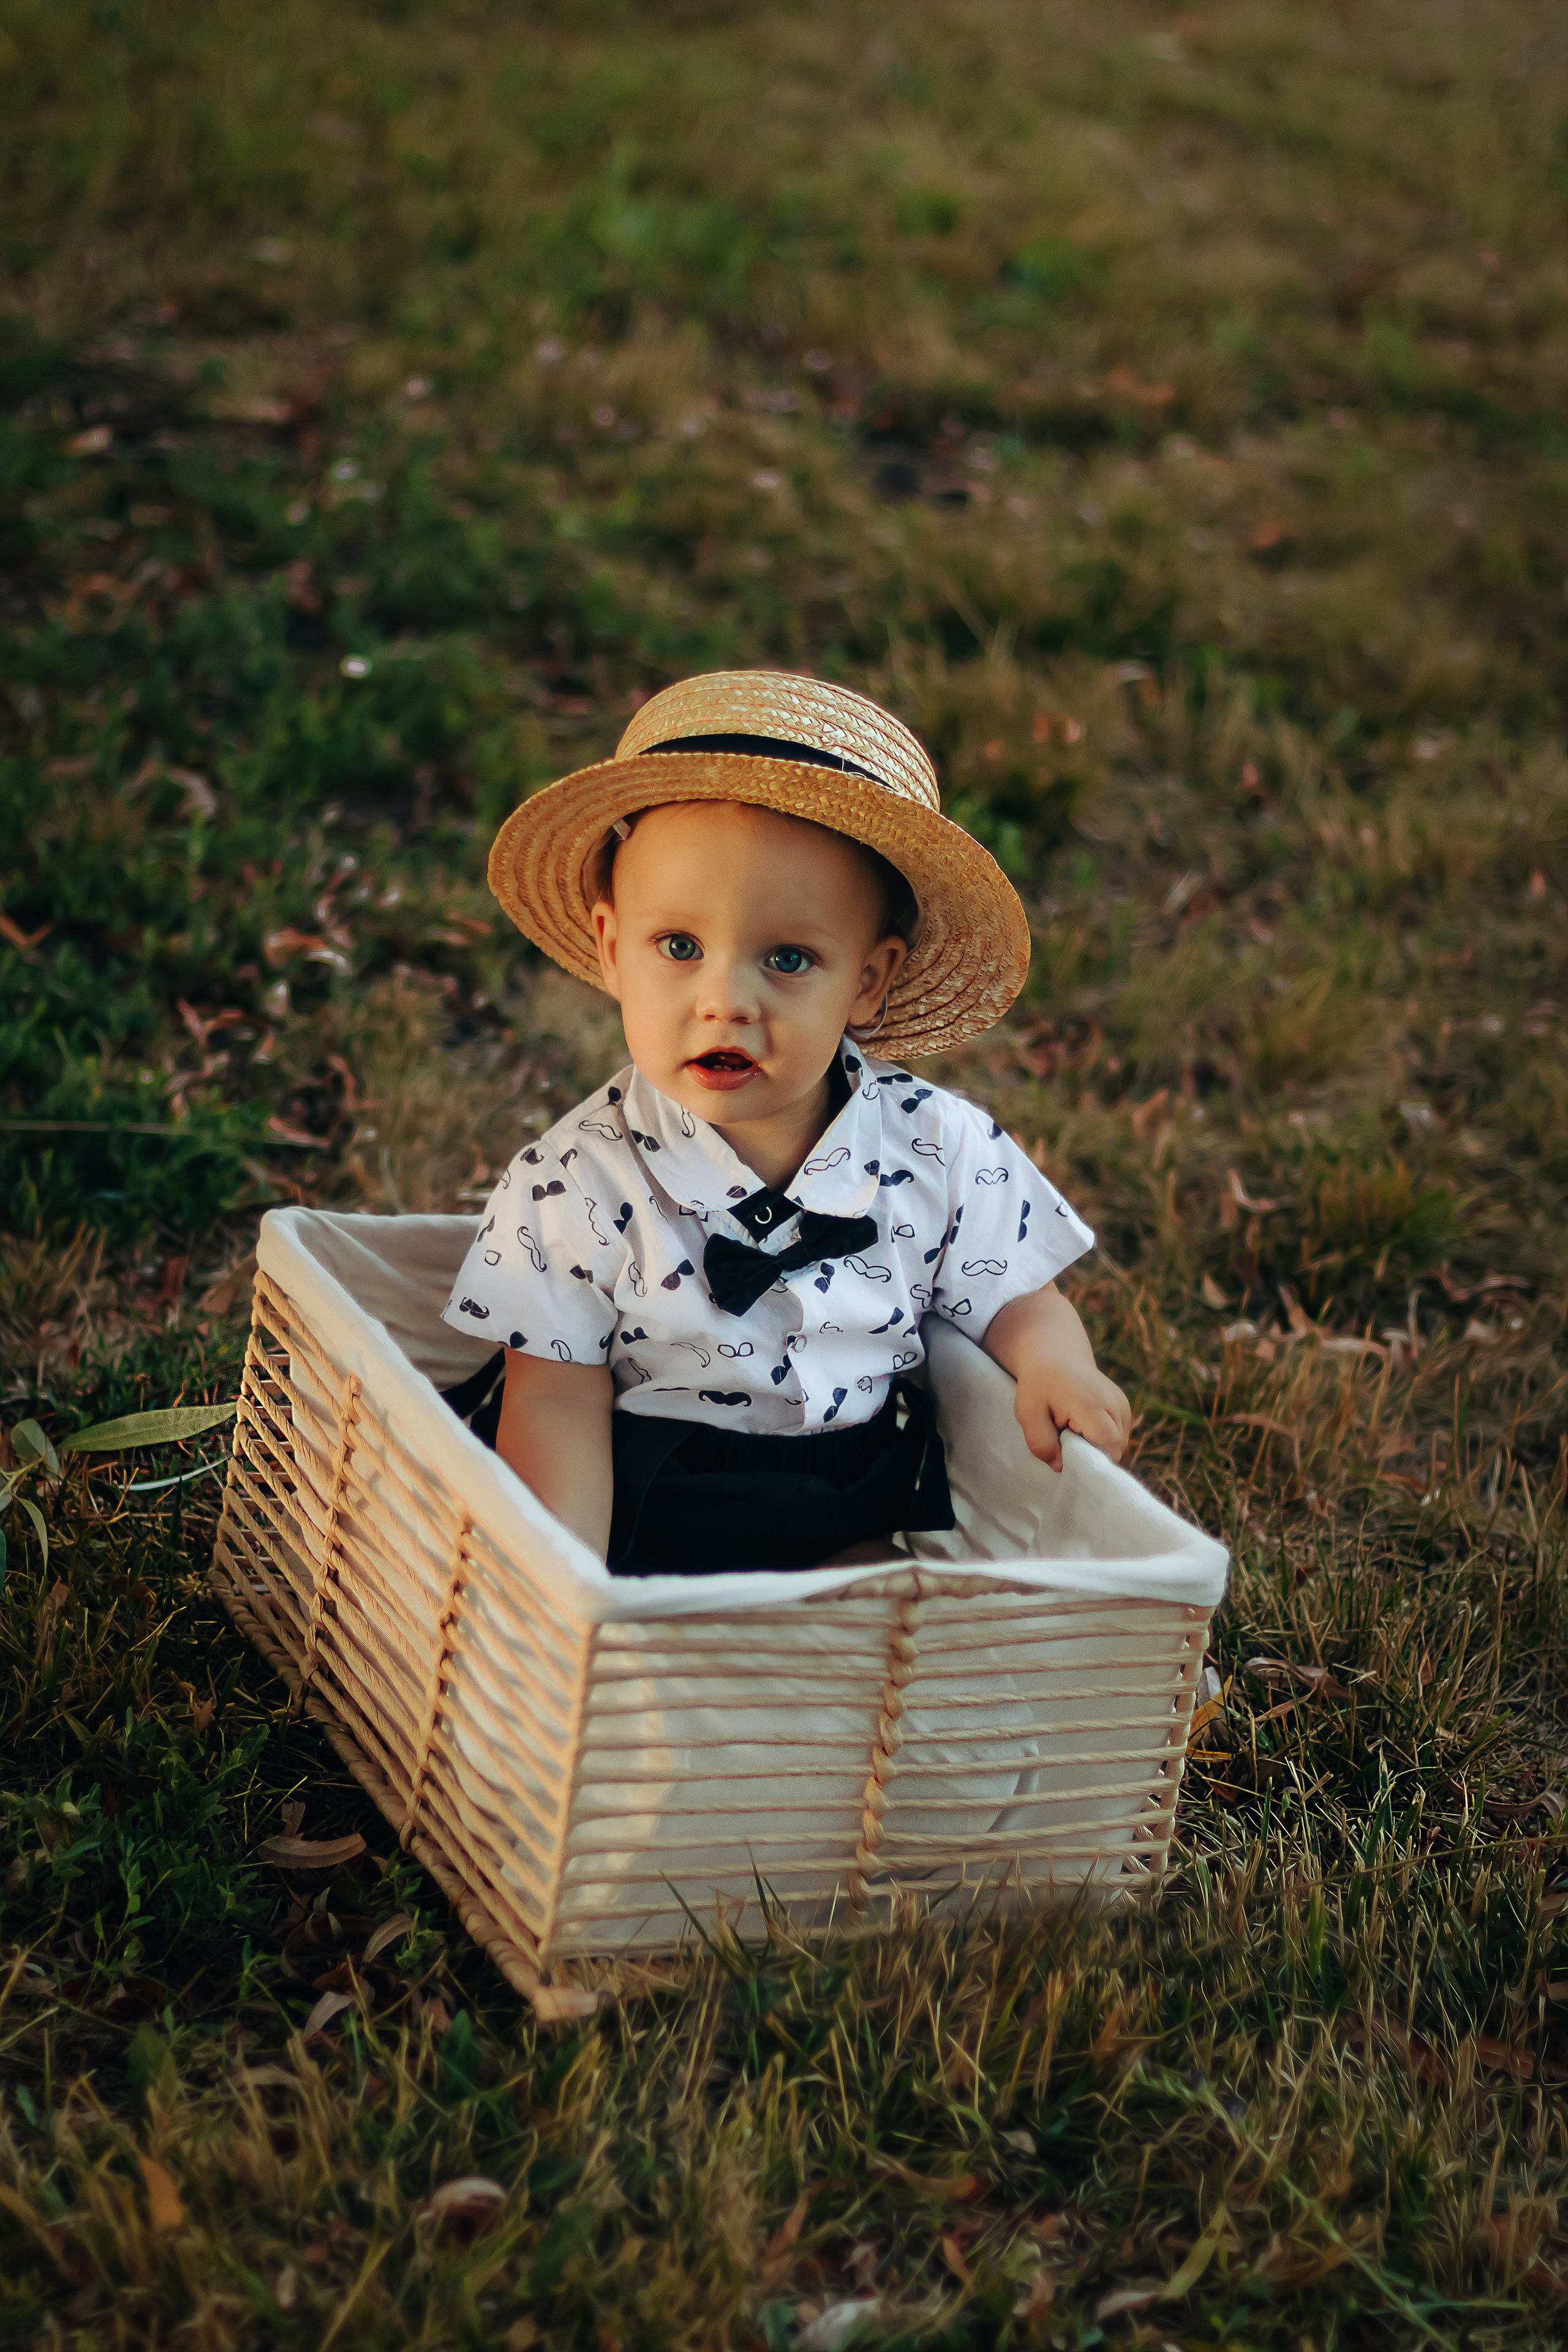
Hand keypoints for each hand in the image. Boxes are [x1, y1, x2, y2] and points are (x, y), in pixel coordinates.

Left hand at [1013, 1363, 1131, 1472]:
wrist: (1055, 1355)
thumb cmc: (1039, 1385)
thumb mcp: (1028, 1414)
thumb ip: (1041, 1443)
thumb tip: (1061, 1467)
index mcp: (1093, 1405)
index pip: (1109, 1446)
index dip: (1091, 1458)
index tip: (1068, 1453)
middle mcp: (1116, 1404)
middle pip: (1115, 1449)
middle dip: (1091, 1453)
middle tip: (1065, 1438)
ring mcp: (1123, 1404)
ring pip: (1118, 1444)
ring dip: (1096, 1445)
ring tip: (1073, 1428)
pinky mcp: (1124, 1407)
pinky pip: (1118, 1435)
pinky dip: (1101, 1437)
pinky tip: (1083, 1425)